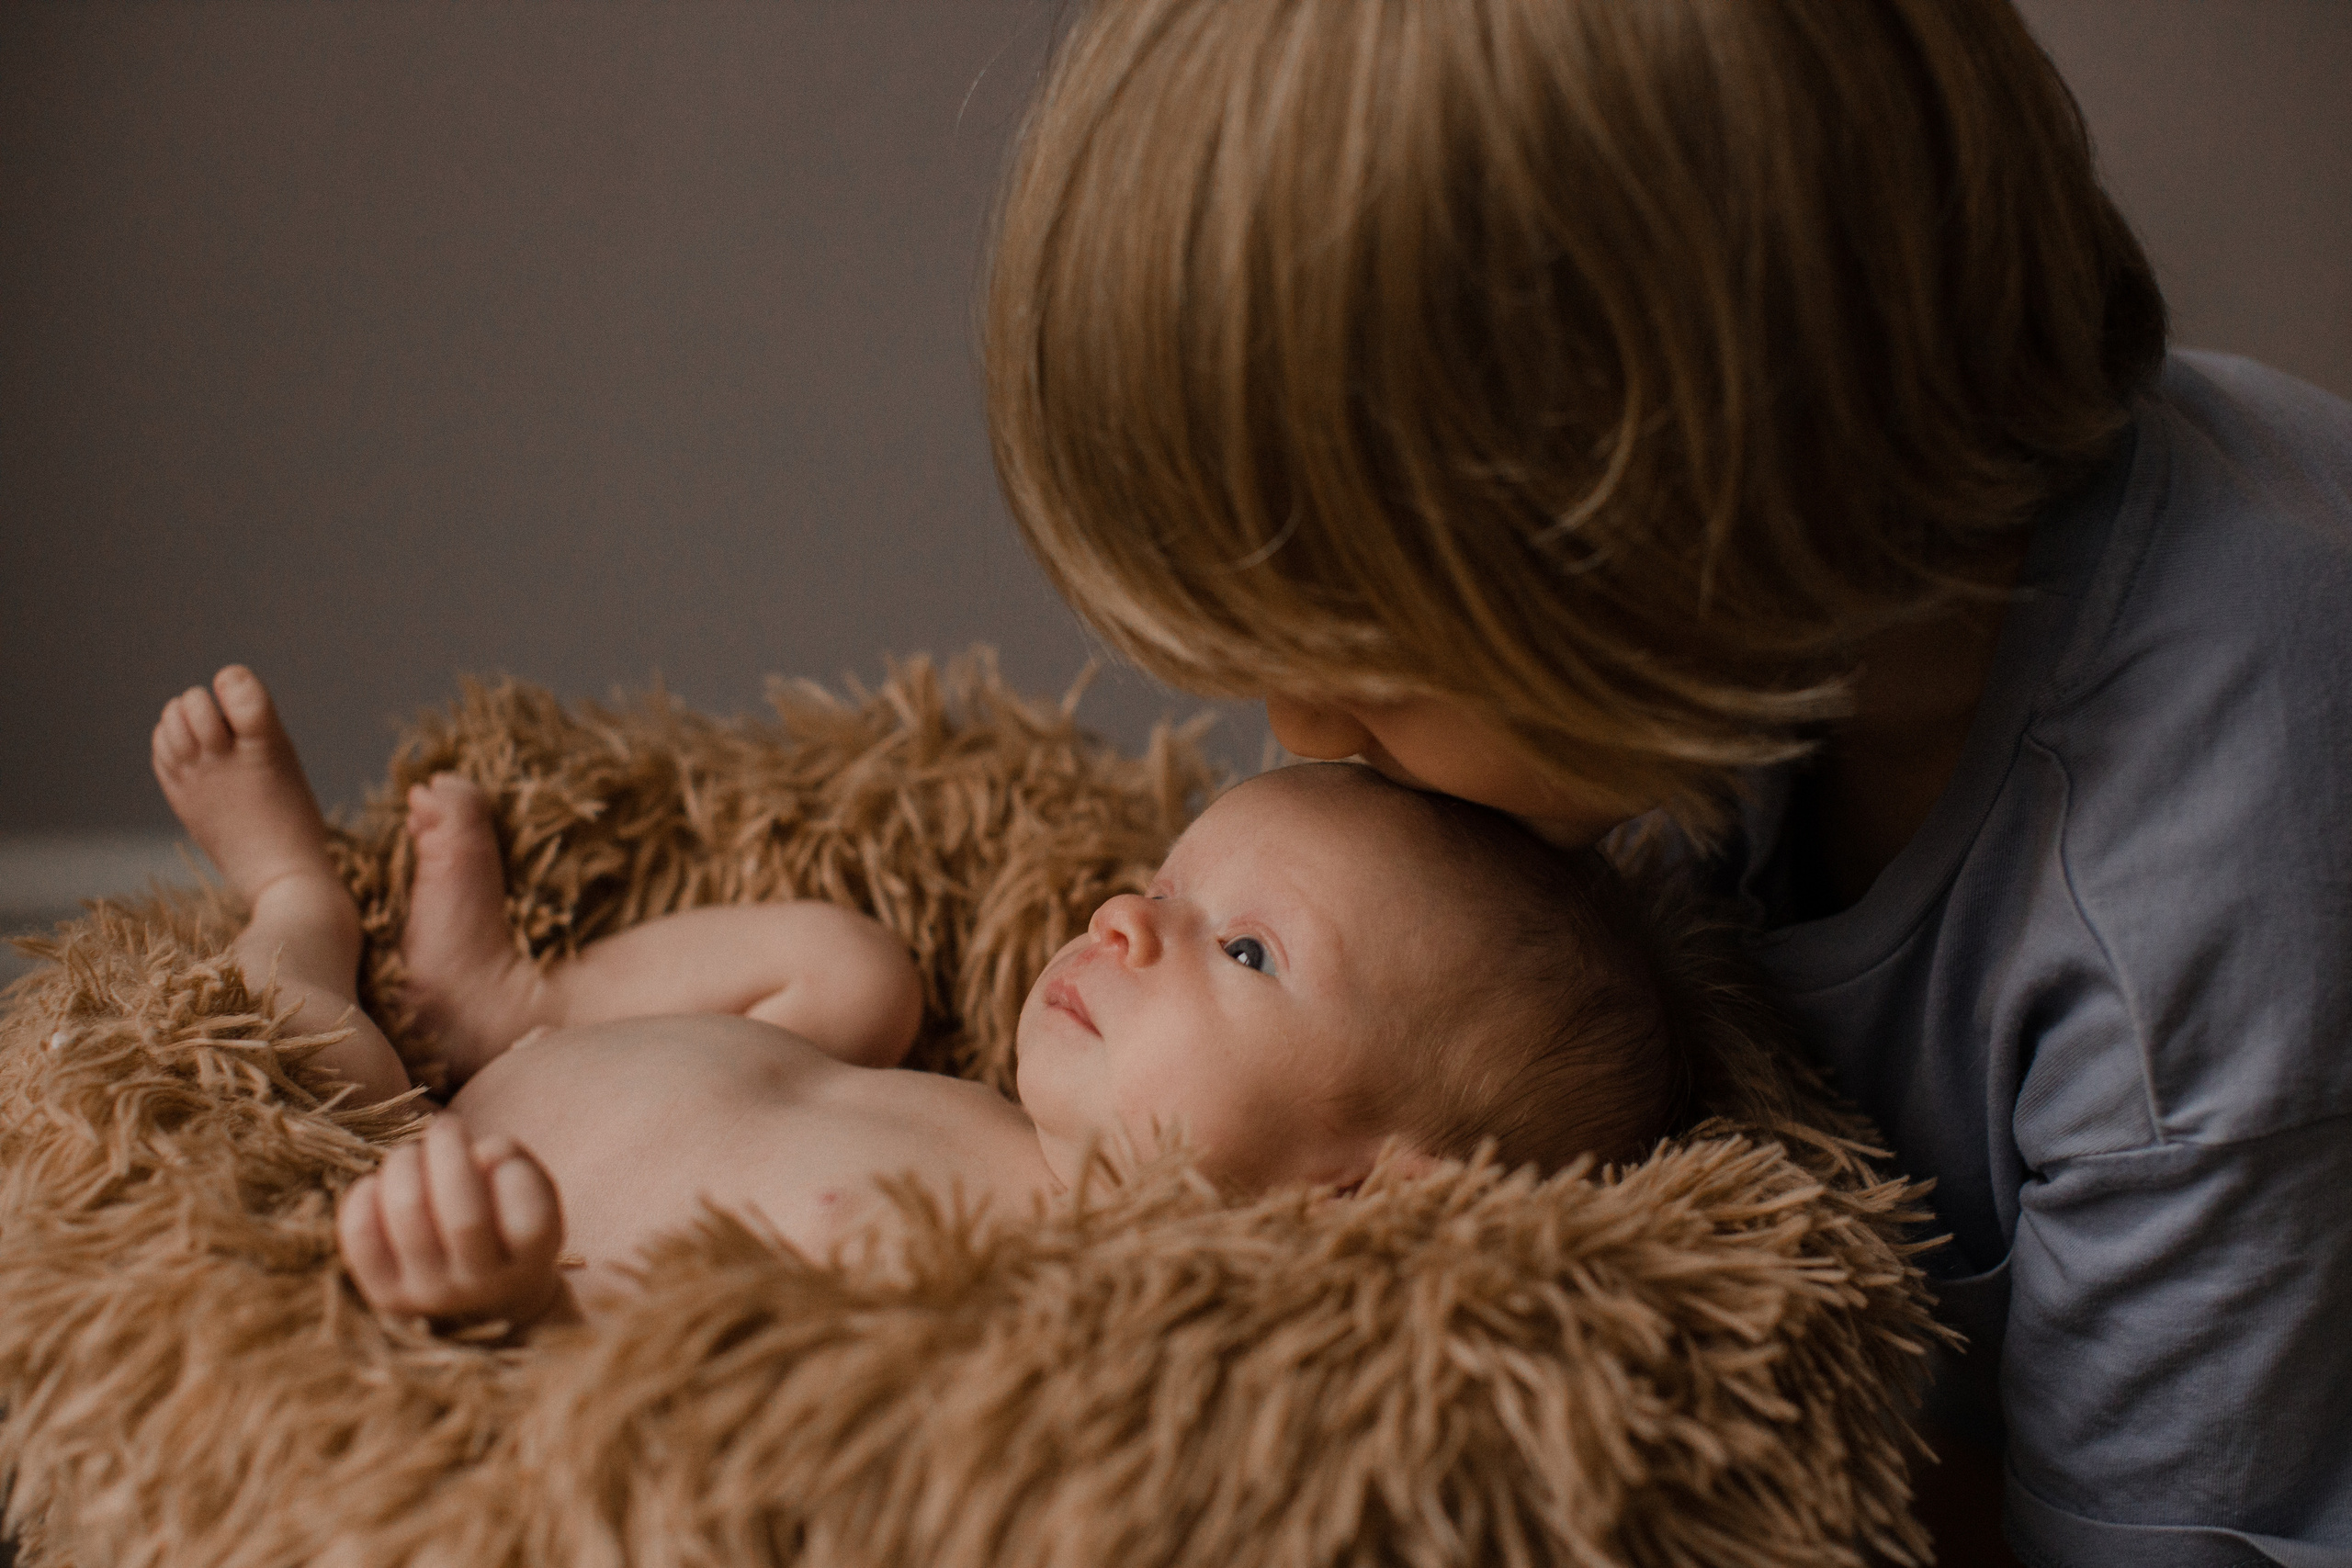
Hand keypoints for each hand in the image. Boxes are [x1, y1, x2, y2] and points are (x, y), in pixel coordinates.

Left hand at [337, 1114, 564, 1326]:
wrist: (476, 1299)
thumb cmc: (506, 1226)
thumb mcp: (533, 1198)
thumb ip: (516, 1164)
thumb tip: (483, 1149)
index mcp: (530, 1261)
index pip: (530, 1219)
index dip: (513, 1169)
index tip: (500, 1155)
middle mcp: (480, 1286)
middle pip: (464, 1218)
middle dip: (450, 1150)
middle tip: (448, 1126)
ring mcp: (429, 1294)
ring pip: (408, 1213)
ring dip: (406, 1163)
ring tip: (413, 1154)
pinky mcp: (384, 1294)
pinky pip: (360, 1235)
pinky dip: (365, 1194)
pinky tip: (380, 1184)